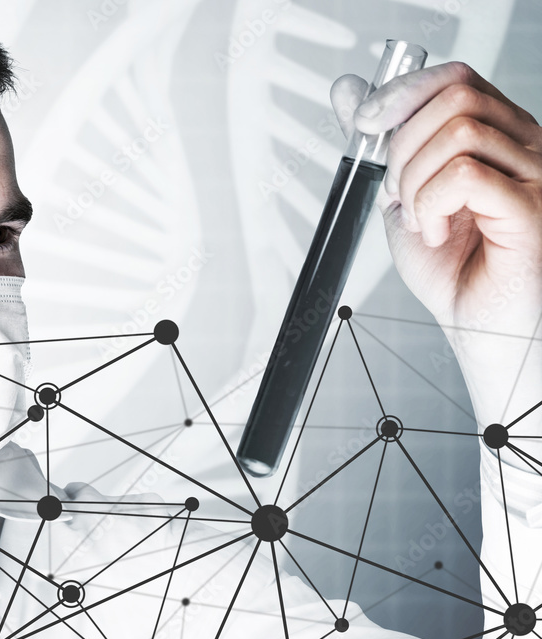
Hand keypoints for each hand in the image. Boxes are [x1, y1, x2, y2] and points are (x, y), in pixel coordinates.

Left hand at [330, 62, 541, 424]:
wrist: (474, 325)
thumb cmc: (451, 268)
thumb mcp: (401, 194)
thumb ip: (381, 144)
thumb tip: (349, 91)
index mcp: (500, 137)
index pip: (457, 79)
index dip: (404, 92)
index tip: (367, 122)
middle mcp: (526, 147)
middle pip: (456, 96)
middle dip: (403, 147)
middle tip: (399, 196)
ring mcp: (536, 175)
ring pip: (458, 133)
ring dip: (415, 182)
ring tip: (422, 221)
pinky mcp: (531, 209)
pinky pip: (466, 176)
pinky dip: (432, 205)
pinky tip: (437, 234)